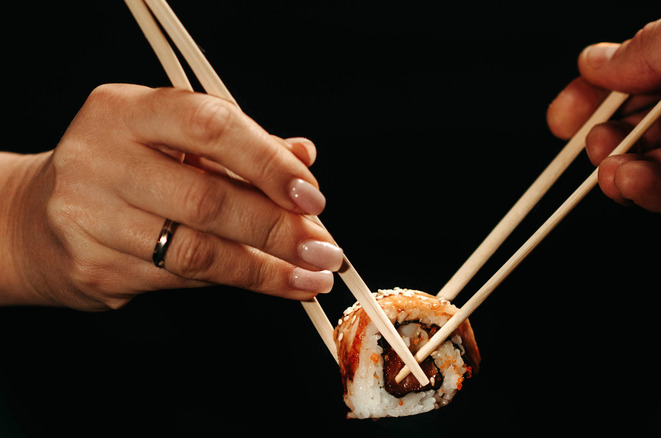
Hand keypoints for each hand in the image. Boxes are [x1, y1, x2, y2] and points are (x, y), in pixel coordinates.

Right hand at [4, 84, 343, 309]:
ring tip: (309, 279)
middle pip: (206, 199)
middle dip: (277, 230)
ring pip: (196, 251)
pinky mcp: (91, 266)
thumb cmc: (121, 168)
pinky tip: (266, 281)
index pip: (210, 126)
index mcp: (126, 110)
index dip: (268, 163)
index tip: (312, 196)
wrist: (36, 218)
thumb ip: (239, 145)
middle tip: (324, 251)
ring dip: (264, 270)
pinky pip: (178, 279)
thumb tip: (303, 156)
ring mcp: (88, 216)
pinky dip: (231, 281)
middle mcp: (101, 157)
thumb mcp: (171, 138)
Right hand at [547, 0, 660, 221]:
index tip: (564, 116)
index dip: (600, 95)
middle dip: (611, 134)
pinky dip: (659, 195)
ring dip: (628, 169)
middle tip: (589, 142)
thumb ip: (651, 46)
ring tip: (607, 169)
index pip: (648, 74)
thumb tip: (597, 63)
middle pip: (654, 122)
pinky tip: (632, 184)